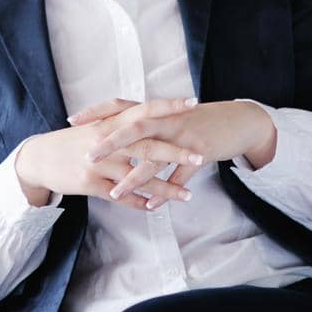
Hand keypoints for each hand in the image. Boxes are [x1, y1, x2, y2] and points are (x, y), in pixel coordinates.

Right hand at [15, 96, 202, 212]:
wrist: (39, 158)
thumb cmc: (71, 142)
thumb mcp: (95, 125)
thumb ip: (121, 122)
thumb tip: (149, 116)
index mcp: (109, 122)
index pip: (143, 110)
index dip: (167, 106)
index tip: (192, 103)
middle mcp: (106, 140)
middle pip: (145, 144)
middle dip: (174, 150)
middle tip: (199, 155)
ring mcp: (98, 163)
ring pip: (137, 175)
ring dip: (164, 187)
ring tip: (187, 195)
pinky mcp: (90, 183)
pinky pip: (120, 196)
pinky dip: (138, 202)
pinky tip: (154, 208)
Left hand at [78, 97, 276, 203]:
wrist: (238, 121)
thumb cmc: (198, 121)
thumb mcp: (170, 117)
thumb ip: (145, 124)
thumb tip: (116, 130)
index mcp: (156, 110)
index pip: (120, 105)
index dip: (97, 111)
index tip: (73, 121)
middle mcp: (167, 119)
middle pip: (134, 127)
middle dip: (110, 143)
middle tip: (88, 157)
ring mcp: (184, 135)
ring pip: (156, 156)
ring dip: (135, 177)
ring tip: (115, 193)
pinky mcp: (201, 151)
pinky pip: (181, 174)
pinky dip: (167, 190)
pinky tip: (153, 205)